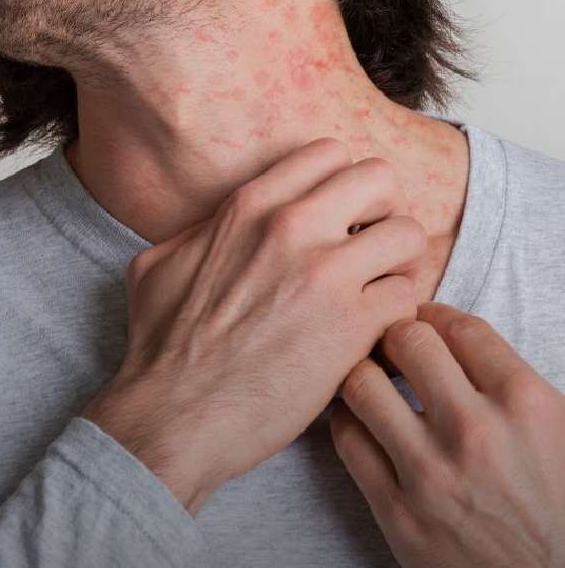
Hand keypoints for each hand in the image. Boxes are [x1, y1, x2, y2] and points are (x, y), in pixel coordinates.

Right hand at [83, 138, 426, 514]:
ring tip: (381, 293)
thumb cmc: (160, 347)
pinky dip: (399, 315)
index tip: (340, 218)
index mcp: (250, 206)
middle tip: (371, 247)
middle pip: (380, 179)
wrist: (173, 415)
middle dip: (383, 211)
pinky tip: (375, 335)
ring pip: (408, 235)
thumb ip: (203, 231)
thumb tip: (219, 226)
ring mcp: (327, 274)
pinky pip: (408, 296)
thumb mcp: (160, 264)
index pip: (329, 153)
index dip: (343, 185)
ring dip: (400, 264)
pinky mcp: (352, 326)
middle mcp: (293, 227)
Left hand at [330, 302, 564, 567]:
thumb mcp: (563, 435)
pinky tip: (360, 426)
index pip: (460, 326)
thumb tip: (470, 350)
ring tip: (368, 382)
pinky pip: (347, 443)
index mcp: (527, 403)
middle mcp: (475, 430)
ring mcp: (431, 474)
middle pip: (405, 340)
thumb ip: (518, 390)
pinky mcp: (398, 516)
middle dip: (394, 334)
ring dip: (361, 374)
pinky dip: (347, 423)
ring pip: (361, 384)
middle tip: (389, 347)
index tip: (426, 323)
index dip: (436, 316)